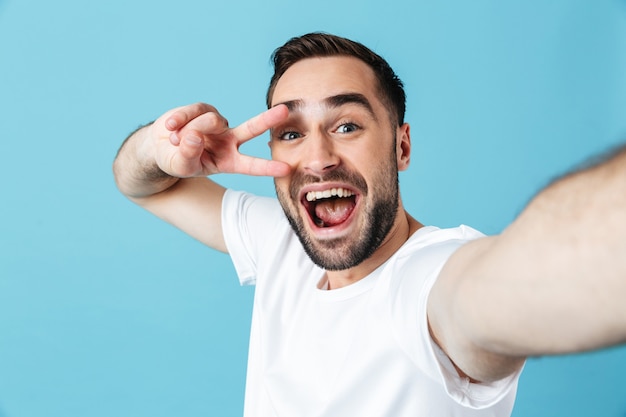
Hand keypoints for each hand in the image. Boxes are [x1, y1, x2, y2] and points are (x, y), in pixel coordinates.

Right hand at [149, 103, 290, 177]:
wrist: (159, 146)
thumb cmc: (176, 160)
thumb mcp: (181, 166)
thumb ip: (188, 155)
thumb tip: (195, 137)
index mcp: (229, 162)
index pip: (251, 165)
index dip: (268, 167)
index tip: (287, 168)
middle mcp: (228, 141)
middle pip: (251, 128)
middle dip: (267, 119)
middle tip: (285, 111)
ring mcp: (217, 124)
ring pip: (209, 121)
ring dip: (187, 132)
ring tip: (175, 141)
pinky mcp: (204, 109)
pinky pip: (192, 112)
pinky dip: (178, 121)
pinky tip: (170, 128)